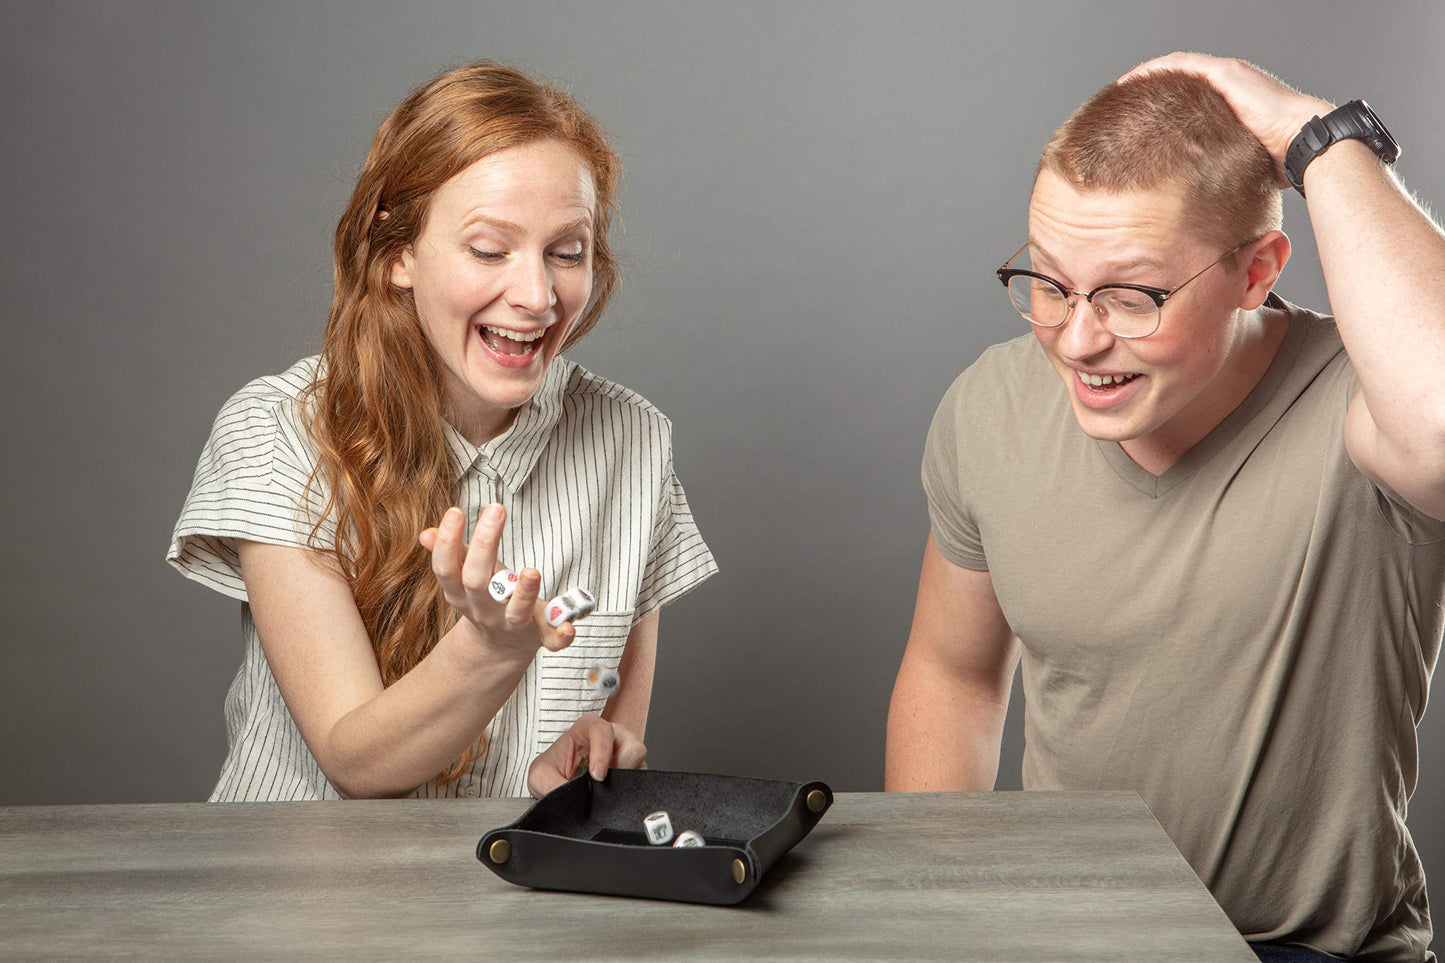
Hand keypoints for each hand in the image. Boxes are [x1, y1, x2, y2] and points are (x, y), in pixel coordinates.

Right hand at [418, 503, 575, 656]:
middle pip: (477, 583)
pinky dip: (561, 635)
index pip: (447, 569)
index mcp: (462, 594)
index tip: (456, 511)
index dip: (447, 541)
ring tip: (532, 570)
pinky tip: (569, 627)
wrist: (501, 646)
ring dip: (525, 593)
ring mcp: (513, 625)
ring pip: (516, 613)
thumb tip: (426, 534)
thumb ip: (452, 554)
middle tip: (496, 509)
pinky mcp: (541, 636)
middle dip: (484, 546)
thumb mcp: (465, 576)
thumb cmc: (487, 596)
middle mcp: (485, 611)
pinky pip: (552, 641)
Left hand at [526, 714, 646, 797]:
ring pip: (640, 763)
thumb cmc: (551, 770)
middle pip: (632, 746)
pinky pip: (641, 780)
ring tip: (608, 789)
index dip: (602, 751)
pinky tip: (614, 793)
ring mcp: (625, 753)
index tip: (596, 775)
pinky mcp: (633, 770)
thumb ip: (551, 784)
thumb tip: (569, 797)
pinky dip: (629, 789)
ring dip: (626, 779)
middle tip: (605, 784)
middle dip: (621, 768)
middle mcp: (612, 736)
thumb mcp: (539, 776)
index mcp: (588, 727)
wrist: (554, 784)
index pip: (603, 730)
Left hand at [1119, 52, 1332, 177]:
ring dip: (1149, 73)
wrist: (1304, 141)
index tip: (1138, 115)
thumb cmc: (1281, 159)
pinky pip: (1183, 64)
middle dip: (1152, 86)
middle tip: (1125, 100)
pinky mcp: (1227, 73)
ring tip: (1123, 86)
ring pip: (1179, 66)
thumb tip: (1203, 200)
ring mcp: (1229, 75)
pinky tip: (1136, 77)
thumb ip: (1221, 167)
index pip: (1191, 94)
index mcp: (1233, 101)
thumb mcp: (1241, 161)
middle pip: (1181, 77)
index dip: (1164, 100)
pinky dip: (1157, 68)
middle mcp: (1230, 82)